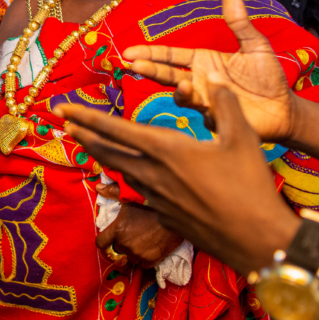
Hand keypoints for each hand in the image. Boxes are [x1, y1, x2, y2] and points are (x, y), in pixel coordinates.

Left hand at [56, 76, 300, 274]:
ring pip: (122, 171)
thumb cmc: (250, 187)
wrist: (257, 241)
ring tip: (91, 143)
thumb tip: (214, 77)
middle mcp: (152, 173)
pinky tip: (137, 177)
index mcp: (164, 150)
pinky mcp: (164, 216)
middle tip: (64, 123)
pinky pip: (142, 192)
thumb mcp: (243, 138)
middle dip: (83, 134)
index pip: (114, 129)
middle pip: (106, 152)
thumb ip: (225, 104)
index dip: (85, 117)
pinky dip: (133, 179)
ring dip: (104, 156)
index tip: (62, 108)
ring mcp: (155, 198)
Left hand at [94, 183, 182, 267]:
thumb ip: (112, 192)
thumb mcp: (130, 196)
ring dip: (133, 253)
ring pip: (130, 258)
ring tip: (141, 243)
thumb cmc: (151, 204)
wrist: (175, 214)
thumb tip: (98, 187)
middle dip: (121, 245)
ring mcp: (139, 253)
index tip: (108, 239)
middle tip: (130, 237)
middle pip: (117, 250)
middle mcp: (126, 244)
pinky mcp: (153, 259)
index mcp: (117, 229)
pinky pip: (143, 265)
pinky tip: (149, 250)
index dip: (103, 241)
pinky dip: (145, 260)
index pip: (101, 243)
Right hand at [122, 0, 295, 143]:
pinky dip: (206, 109)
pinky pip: (204, 114)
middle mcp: (197, 80)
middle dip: (148, 69)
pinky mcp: (216, 118)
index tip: (129, 51)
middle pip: (166, 75)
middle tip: (132, 65)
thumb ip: (239, 22)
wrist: (285, 109)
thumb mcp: (255, 45)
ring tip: (184, 85)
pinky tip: (213, 104)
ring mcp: (204, 100)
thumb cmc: (269, 77)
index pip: (170, 55)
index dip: (150, 53)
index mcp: (202, 61)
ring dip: (180, 91)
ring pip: (181, 96)